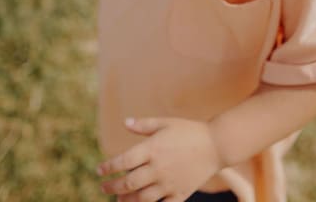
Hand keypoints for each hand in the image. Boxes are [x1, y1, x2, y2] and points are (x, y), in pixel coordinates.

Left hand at [97, 116, 222, 201]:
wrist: (216, 144)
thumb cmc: (188, 130)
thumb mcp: (165, 123)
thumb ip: (144, 125)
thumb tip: (125, 122)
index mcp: (153, 149)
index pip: (123, 161)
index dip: (109, 167)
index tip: (99, 170)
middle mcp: (158, 168)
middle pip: (129, 183)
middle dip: (113, 187)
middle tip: (104, 187)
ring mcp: (169, 183)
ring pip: (142, 199)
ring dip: (127, 200)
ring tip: (119, 198)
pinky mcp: (180, 194)